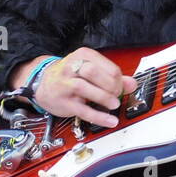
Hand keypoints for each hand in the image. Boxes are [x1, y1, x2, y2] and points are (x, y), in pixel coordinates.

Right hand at [15, 48, 136, 125]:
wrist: (43, 83)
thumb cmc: (70, 76)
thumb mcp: (92, 70)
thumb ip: (113, 76)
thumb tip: (132, 84)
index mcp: (84, 56)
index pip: (108, 66)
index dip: (119, 79)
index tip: (121, 88)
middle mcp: (72, 67)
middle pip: (94, 73)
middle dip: (111, 86)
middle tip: (116, 95)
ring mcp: (65, 84)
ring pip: (86, 88)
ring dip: (104, 98)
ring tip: (113, 105)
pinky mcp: (63, 101)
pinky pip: (82, 110)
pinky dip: (99, 116)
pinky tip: (109, 120)